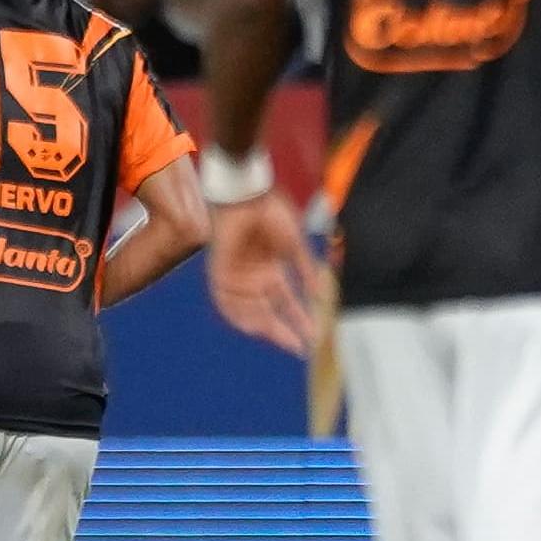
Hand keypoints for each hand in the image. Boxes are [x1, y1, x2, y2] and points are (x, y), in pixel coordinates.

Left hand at [204, 190, 319, 355]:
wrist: (248, 194)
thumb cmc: (272, 213)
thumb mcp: (294, 246)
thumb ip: (305, 271)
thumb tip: (320, 294)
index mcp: (273, 271)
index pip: (287, 303)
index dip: (299, 320)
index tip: (313, 336)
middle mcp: (255, 278)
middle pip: (268, 312)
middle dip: (282, 330)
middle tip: (298, 346)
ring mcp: (238, 276)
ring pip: (248, 311)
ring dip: (264, 326)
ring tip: (280, 338)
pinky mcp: (220, 271)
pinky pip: (224, 300)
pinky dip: (236, 314)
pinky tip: (251, 326)